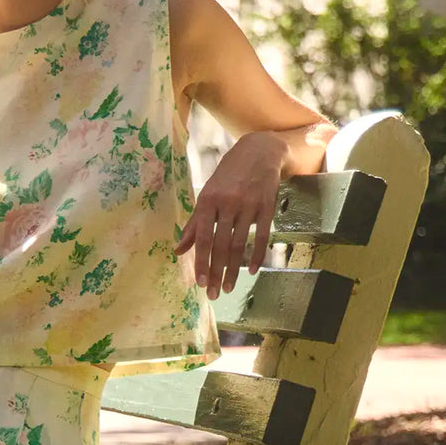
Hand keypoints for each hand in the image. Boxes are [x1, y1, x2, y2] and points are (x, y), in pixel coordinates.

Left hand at [176, 131, 287, 299]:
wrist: (259, 151)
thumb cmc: (228, 176)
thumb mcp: (208, 194)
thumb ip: (194, 224)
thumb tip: (178, 250)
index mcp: (208, 200)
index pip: (203, 237)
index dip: (201, 261)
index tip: (199, 282)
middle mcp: (228, 203)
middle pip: (220, 244)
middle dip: (216, 272)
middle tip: (213, 293)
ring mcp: (248, 205)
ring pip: (239, 244)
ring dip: (233, 269)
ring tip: (227, 287)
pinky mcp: (267, 207)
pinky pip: (262, 236)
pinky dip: (256, 255)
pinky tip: (251, 271)